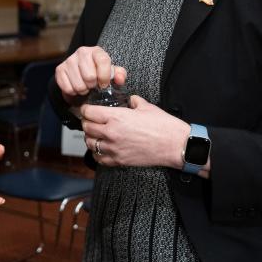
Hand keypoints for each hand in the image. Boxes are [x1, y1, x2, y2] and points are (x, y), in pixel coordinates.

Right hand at [55, 46, 127, 103]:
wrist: (82, 73)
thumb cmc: (99, 72)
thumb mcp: (112, 73)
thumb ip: (119, 75)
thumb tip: (119, 79)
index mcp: (96, 51)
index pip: (103, 61)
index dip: (104, 77)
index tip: (104, 84)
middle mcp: (82, 52)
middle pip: (89, 76)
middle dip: (92, 86)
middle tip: (93, 86)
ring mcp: (69, 60)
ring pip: (78, 85)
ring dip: (83, 90)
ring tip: (85, 87)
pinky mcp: (60, 69)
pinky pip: (67, 88)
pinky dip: (73, 92)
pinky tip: (76, 87)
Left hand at [81, 95, 203, 173]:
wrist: (175, 145)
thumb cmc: (163, 126)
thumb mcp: (147, 107)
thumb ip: (133, 101)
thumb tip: (130, 100)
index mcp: (116, 117)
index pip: (89, 112)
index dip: (87, 109)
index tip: (88, 109)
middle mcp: (112, 133)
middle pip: (86, 127)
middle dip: (87, 122)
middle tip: (91, 120)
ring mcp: (114, 149)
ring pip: (90, 144)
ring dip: (91, 138)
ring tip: (96, 134)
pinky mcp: (119, 161)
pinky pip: (99, 159)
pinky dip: (98, 153)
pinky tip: (102, 148)